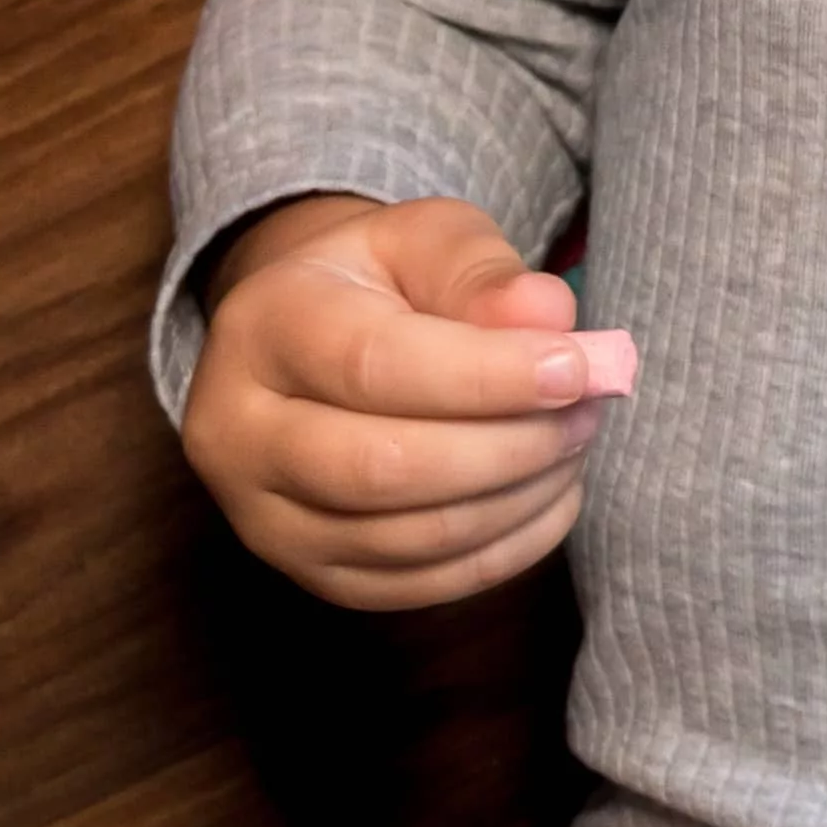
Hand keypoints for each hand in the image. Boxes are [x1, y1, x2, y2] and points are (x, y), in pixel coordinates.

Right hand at [182, 192, 634, 608]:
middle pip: (382, 469)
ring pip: (405, 539)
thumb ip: (482, 271)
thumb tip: (548, 315)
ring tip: (574, 445)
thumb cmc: (383, 282)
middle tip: (588, 411)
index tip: (577, 367)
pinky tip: (549, 498)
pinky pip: (414, 587)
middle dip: (509, 446)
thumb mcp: (427, 240)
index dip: (487, 377)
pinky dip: (501, 552)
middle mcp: (238, 434)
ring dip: (515, 500)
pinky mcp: (309, 575)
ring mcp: (264, 519)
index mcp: (264, 327)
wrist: (313, 343)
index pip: (375, 367)